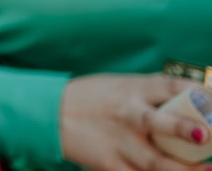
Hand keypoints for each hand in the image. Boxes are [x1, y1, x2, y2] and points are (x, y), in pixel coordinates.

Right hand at [60, 73, 210, 170]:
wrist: (51, 114)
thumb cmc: (95, 98)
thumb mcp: (123, 85)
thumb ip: (155, 91)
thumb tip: (199, 93)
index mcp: (133, 89)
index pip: (168, 85)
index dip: (194, 91)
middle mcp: (126, 114)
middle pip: (156, 122)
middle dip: (182, 129)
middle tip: (205, 135)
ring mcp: (118, 142)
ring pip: (154, 162)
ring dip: (183, 170)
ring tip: (207, 170)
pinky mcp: (110, 164)